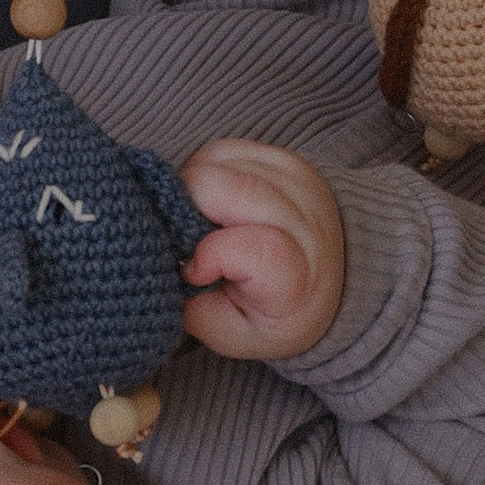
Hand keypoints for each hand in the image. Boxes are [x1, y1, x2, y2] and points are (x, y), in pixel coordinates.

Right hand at [179, 140, 344, 362]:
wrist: (329, 279)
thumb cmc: (273, 313)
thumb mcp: (232, 333)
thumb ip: (191, 306)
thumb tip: (156, 264)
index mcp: (297, 273)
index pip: (252, 247)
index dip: (211, 256)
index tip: (196, 274)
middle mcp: (303, 219)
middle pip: (225, 189)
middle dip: (185, 211)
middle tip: (186, 241)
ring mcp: (295, 181)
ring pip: (216, 162)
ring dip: (192, 190)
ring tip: (200, 224)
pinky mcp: (282, 158)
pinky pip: (222, 150)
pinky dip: (204, 172)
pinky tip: (211, 203)